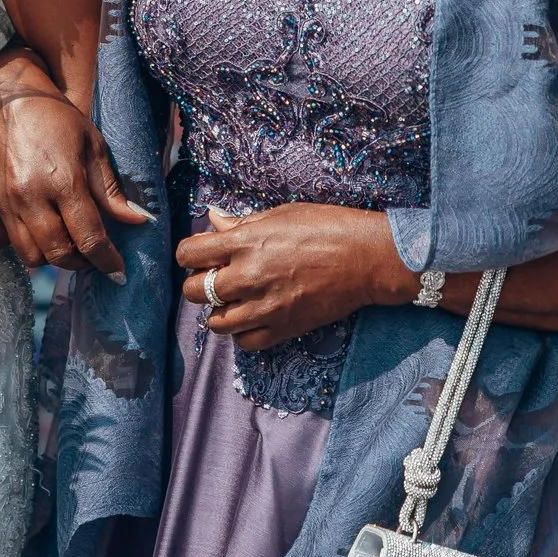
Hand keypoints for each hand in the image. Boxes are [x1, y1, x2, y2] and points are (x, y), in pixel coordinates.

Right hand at [0, 50, 146, 274]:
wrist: (6, 98)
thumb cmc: (57, 117)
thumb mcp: (93, 146)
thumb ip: (111, 190)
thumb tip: (137, 220)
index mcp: (64, 181)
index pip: (89, 238)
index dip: (108, 261)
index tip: (118, 270)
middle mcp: (32, 196)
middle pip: (59, 254)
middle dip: (82, 265)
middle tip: (96, 260)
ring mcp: (7, 201)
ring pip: (32, 255)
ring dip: (55, 260)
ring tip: (72, 249)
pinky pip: (14, 239)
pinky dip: (34, 245)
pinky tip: (49, 232)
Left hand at [176, 204, 414, 349]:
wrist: (369, 259)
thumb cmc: (328, 227)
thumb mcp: (281, 214)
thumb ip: (241, 223)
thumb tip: (213, 219)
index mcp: (246, 242)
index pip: (188, 253)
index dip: (190, 253)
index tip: (201, 253)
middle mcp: (250, 276)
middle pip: (194, 291)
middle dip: (198, 283)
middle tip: (216, 277)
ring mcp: (266, 306)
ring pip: (215, 322)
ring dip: (219, 311)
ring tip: (234, 300)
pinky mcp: (285, 328)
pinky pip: (245, 342)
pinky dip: (242, 332)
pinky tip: (252, 317)